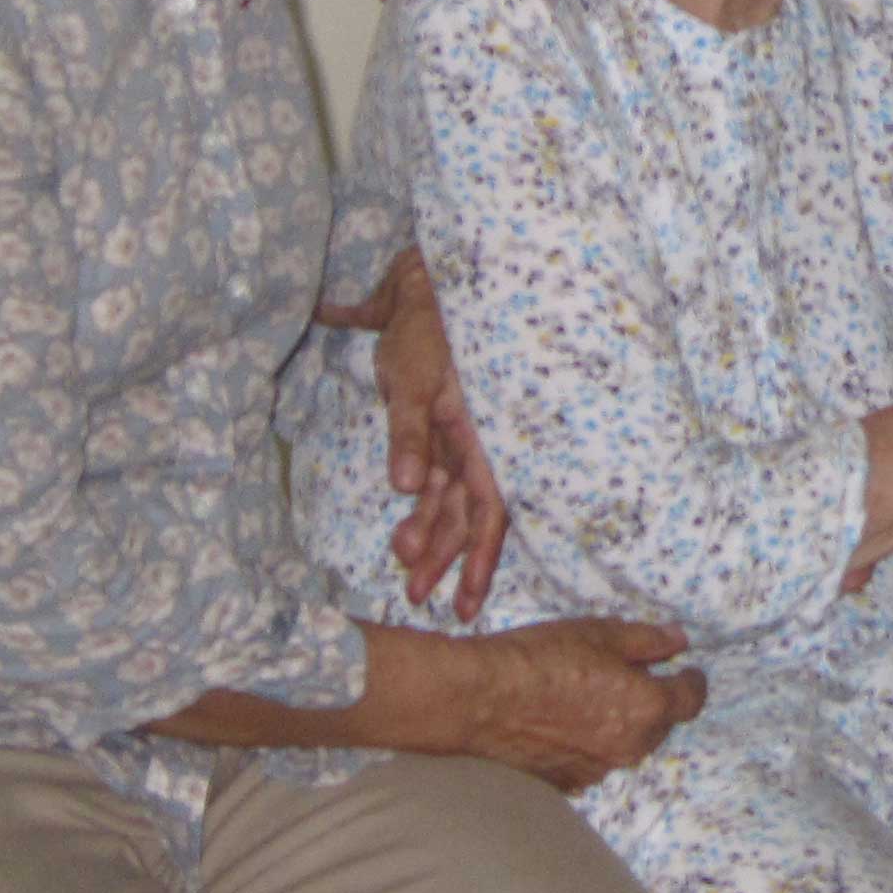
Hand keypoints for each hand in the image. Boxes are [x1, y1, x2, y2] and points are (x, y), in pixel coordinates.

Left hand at [314, 250, 505, 621]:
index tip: (464, 603)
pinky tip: (406, 533)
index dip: (480, 560)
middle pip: (466, 517)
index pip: (488, 511)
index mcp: (479, 437)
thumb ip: (409, 433)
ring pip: (447, 504)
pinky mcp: (434, 432)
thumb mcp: (411, 382)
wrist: (420, 289)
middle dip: (445, 561)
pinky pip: (434, 483)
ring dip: (428, 539)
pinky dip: (422, 510)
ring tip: (404, 576)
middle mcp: (473, 445)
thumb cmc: (422, 332)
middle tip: (417, 599)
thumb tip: (405, 488)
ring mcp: (455, 441)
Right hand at [361, 617, 705, 791]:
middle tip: (628, 675)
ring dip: (619, 724)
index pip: (690, 699)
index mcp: (647, 708)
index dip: (691, 680)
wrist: (481, 700)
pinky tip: (563, 721)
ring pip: (624, 745)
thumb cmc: (541, 658)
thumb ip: (647, 640)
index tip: (685, 669)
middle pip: (659, 725)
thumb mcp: (600, 633)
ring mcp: (598, 770)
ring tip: (589, 696)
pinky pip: (592, 761)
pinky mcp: (566, 782)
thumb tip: (678, 641)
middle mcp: (630, 747)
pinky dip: (588, 743)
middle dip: (652, 701)